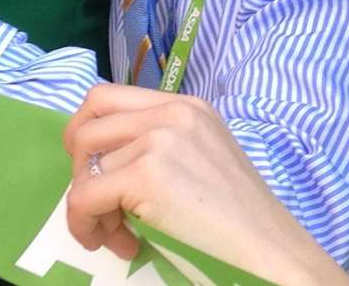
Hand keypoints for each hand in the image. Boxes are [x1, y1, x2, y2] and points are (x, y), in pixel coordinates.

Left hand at [63, 85, 348, 284]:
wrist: (269, 250)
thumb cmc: (238, 220)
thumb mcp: (200, 160)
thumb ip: (159, 147)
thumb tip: (101, 165)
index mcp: (186, 106)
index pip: (106, 98)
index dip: (87, 136)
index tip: (94, 172)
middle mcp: (171, 112)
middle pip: (86, 124)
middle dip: (79, 170)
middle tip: (101, 208)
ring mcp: (159, 139)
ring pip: (85, 168)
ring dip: (91, 209)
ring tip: (121, 236)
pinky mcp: (147, 175)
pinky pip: (85, 197)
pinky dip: (86, 226)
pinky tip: (114, 244)